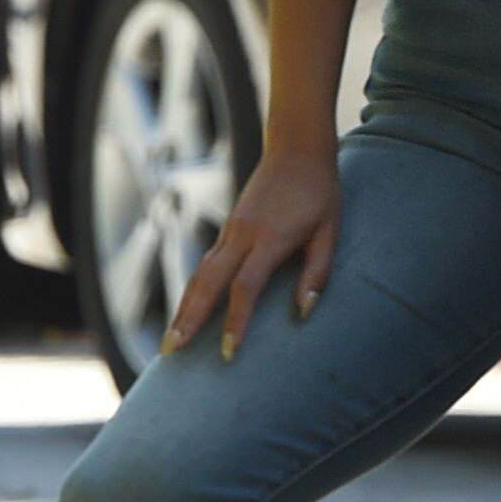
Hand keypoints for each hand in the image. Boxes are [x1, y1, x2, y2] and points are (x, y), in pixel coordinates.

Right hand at [160, 143, 340, 359]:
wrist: (297, 149)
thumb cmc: (319, 193)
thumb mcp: (330, 231)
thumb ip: (318, 272)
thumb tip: (304, 311)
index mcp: (270, 238)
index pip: (246, 287)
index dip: (236, 321)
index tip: (228, 352)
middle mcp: (242, 235)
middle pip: (208, 283)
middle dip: (188, 320)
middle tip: (170, 352)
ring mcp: (231, 230)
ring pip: (200, 274)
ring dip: (183, 308)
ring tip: (170, 341)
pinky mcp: (229, 228)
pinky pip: (206, 264)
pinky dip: (193, 290)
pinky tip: (187, 311)